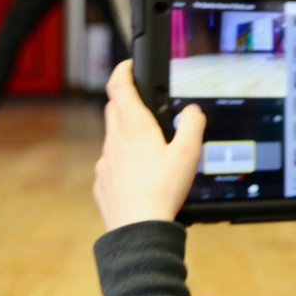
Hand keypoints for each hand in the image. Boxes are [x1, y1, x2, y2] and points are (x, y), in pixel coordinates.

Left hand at [93, 59, 205, 231]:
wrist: (138, 230)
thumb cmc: (162, 191)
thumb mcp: (189, 154)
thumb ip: (193, 125)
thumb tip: (192, 110)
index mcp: (134, 128)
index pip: (119, 87)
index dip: (122, 71)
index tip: (128, 65)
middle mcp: (114, 141)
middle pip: (114, 109)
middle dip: (126, 100)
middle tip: (144, 102)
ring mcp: (105, 163)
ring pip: (112, 136)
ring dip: (125, 131)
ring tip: (147, 144)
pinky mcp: (102, 182)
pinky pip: (109, 162)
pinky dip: (121, 159)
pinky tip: (138, 173)